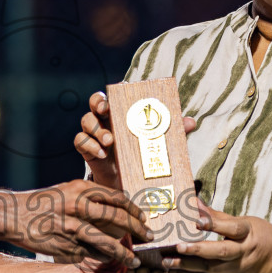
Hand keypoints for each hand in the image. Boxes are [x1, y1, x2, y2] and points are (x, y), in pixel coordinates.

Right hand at [9, 180, 150, 265]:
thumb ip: (91, 197)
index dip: (134, 210)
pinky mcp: (65, 246)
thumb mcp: (67, 190)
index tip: (144, 219)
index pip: (117, 199)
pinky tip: (106, 261)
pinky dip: (99, 258)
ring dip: (124, 254)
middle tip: (149, 237)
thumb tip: (119, 208)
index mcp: (80, 189)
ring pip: (106, 243)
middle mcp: (77, 207)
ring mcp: (71, 228)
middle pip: (117, 219)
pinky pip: (89, 254)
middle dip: (137, 230)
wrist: (13, 216)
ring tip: (135, 260)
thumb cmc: (43, 202)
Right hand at [74, 91, 197, 189]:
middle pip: (94, 102)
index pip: (111, 95)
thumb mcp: (158, 140)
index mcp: (120, 111)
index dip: (110, 93)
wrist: (128, 179)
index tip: (115, 97)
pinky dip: (89, 145)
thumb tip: (191, 122)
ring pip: (86, 121)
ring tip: (110, 140)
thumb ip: (173, 129)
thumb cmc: (142, 152)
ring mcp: (93, 132)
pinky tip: (102, 153)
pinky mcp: (87, 148)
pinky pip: (80, 141)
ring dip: (96, 129)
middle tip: (107, 111)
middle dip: (98, 104)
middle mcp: (104, 118)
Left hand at [161, 204, 271, 272]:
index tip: (197, 220)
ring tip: (167, 262)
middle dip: (197, 250)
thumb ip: (219, 217)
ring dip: (187, 266)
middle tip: (178, 246)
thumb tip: (195, 202)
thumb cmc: (264, 237)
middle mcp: (243, 254)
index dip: (215, 224)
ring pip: (210, 270)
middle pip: (220, 253)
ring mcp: (236, 270)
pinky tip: (174, 272)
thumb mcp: (248, 222)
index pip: (232, 229)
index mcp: (249, 235)